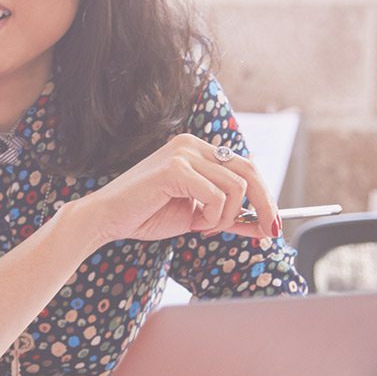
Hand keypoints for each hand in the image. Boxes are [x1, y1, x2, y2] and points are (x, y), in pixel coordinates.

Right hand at [69, 134, 276, 246]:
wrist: (107, 219)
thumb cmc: (145, 215)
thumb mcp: (197, 216)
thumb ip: (228, 216)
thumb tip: (263, 227)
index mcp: (196, 149)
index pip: (246, 166)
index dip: (264, 195)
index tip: (269, 223)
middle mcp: (191, 144)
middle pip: (250, 170)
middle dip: (264, 203)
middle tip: (267, 230)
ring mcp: (183, 153)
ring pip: (235, 187)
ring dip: (227, 216)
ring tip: (205, 228)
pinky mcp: (175, 169)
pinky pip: (216, 196)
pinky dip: (213, 217)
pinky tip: (196, 224)